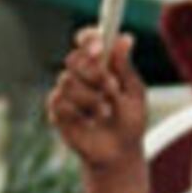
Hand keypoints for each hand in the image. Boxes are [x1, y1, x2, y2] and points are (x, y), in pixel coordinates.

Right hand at [46, 28, 148, 173]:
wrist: (119, 154)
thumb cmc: (129, 121)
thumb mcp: (134, 94)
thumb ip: (125, 68)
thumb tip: (125, 38)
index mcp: (101, 64)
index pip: (88, 40)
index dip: (89, 39)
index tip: (98, 47)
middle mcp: (81, 74)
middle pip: (73, 58)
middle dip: (93, 72)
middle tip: (111, 86)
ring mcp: (67, 92)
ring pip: (66, 81)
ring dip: (90, 97)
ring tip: (106, 112)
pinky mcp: (57, 111)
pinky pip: (58, 101)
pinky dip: (76, 111)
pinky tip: (88, 121)